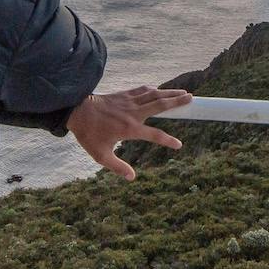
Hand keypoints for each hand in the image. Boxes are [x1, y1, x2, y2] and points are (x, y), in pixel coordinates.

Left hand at [66, 85, 191, 179]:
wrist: (77, 111)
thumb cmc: (88, 135)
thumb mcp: (101, 155)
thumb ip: (118, 167)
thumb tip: (132, 178)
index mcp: (130, 129)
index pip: (155, 135)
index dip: (168, 141)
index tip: (179, 145)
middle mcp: (133, 113)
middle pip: (160, 105)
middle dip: (177, 102)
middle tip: (192, 99)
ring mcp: (129, 102)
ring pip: (154, 95)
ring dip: (170, 93)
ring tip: (183, 92)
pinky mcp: (124, 95)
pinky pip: (142, 90)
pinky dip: (153, 90)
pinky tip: (159, 90)